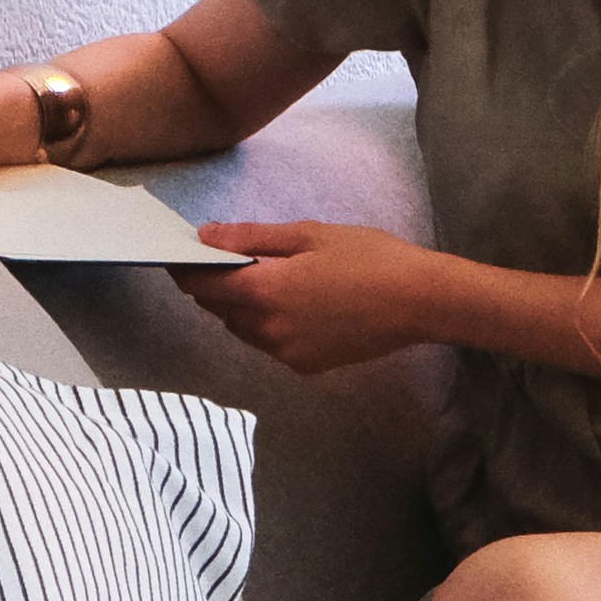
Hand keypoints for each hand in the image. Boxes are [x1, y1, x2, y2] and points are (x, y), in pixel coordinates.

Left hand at [177, 218, 451, 374]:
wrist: (419, 302)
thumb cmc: (369, 258)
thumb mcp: (308, 235)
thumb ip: (250, 238)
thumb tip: (205, 236)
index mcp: (264, 292)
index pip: (203, 285)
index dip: (186, 270)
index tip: (180, 256)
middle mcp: (268, 330)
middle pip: (219, 309)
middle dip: (215, 286)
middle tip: (226, 260)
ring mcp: (286, 353)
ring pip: (242, 329)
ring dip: (240, 306)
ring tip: (265, 279)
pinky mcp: (306, 365)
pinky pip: (269, 343)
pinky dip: (266, 324)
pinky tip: (294, 303)